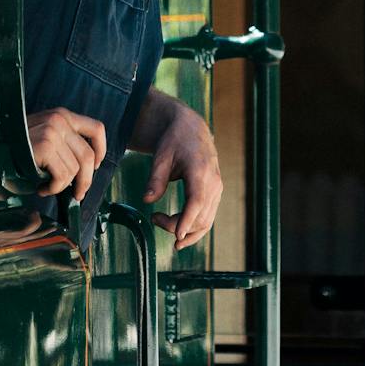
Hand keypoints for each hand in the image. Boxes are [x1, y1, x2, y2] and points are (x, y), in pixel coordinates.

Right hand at [25, 107, 106, 199]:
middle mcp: (59, 119)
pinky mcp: (45, 146)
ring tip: (45, 186)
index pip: (97, 128)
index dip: (101, 151)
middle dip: (85, 180)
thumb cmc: (15, 150)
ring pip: (74, 169)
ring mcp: (52, 132)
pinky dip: (54, 188)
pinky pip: (62, 176)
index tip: (95, 167)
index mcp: (62, 115)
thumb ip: (64, 143)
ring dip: (62, 186)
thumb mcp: (43, 136)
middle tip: (77, 194)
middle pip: (88, 156)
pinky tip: (41, 188)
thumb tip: (88, 168)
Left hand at [142, 102, 221, 250]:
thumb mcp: (161, 156)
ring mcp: (217, 188)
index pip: (197, 201)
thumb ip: (155, 179)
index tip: (176, 236)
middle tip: (154, 218)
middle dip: (178, 226)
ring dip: (188, 232)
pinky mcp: (215, 193)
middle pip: (200, 216)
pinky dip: (195, 228)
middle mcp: (214, 182)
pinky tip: (181, 233)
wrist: (191, 129)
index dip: (187, 220)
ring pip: (207, 220)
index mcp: (200, 170)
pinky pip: (209, 216)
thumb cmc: (175, 141)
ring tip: (166, 230)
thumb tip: (146, 201)